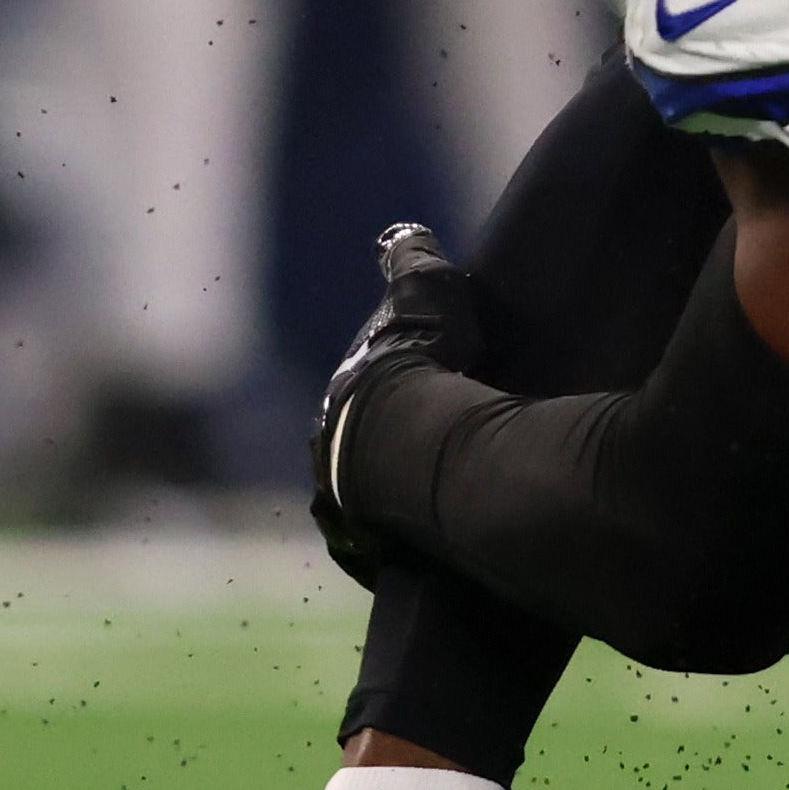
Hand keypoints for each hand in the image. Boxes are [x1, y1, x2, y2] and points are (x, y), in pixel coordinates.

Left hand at [308, 222, 485, 591]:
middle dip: (395, 460)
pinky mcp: (376, 554)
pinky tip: (450, 543)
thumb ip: (412, 264)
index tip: (432, 403)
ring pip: (375, 510)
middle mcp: (331, 464)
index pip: (362, 407)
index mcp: (338, 408)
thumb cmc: (418, 365)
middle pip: (364, 462)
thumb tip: (402, 235)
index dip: (396, 404)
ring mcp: (349, 514)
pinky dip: (415, 545)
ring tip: (457, 502)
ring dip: (405, 507)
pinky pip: (392, 551)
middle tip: (447, 454)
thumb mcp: (422, 297)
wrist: (411, 442)